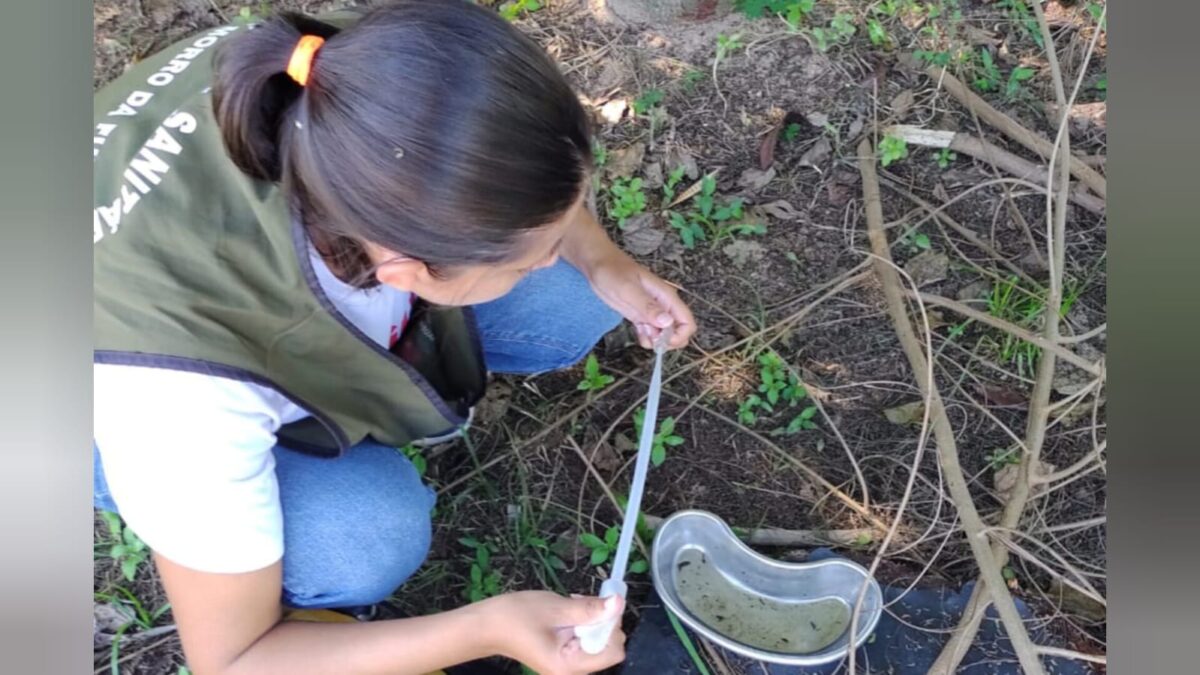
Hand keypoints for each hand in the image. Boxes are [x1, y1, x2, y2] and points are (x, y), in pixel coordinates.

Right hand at [482, 591, 626, 674]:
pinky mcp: (563, 658)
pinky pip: (584, 641)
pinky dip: (582, 625)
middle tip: (580, 603)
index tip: (599, 605)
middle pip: (607, 647)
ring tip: (570, 606)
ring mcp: (567, 666)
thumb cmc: (515, 617)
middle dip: (601, 622)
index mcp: (569, 665)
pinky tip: (567, 614)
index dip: (611, 626)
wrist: (486, 626)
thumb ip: (589, 608)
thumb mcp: (555, 608)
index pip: (613, 651)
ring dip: (591, 621)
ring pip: (597, 642)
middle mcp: (571, 671)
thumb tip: (619, 603)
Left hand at [586, 253, 696, 350]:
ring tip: (641, 333)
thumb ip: (647, 306)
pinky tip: (638, 334)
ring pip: (665, 333)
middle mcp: (663, 305)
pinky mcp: (640, 315)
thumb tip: (667, 322)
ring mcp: (651, 311)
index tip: (662, 339)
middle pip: (679, 330)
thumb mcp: (628, 289)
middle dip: (669, 341)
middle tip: (650, 338)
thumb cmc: (613, 271)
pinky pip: (651, 332)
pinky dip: (648, 338)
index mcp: (666, 296)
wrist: (598, 264)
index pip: (687, 320)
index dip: (680, 335)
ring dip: (657, 341)